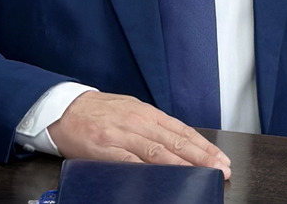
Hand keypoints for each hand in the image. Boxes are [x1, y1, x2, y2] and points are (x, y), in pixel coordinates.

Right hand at [47, 91, 230, 179]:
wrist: (65, 108)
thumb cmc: (100, 111)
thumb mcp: (130, 111)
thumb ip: (152, 126)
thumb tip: (179, 144)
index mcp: (146, 112)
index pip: (181, 131)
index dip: (203, 146)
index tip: (219, 158)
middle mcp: (138, 121)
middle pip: (175, 141)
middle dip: (201, 157)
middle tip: (220, 169)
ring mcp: (122, 135)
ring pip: (158, 151)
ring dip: (183, 165)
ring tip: (201, 175)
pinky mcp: (106, 148)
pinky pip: (131, 162)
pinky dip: (149, 170)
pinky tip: (164, 178)